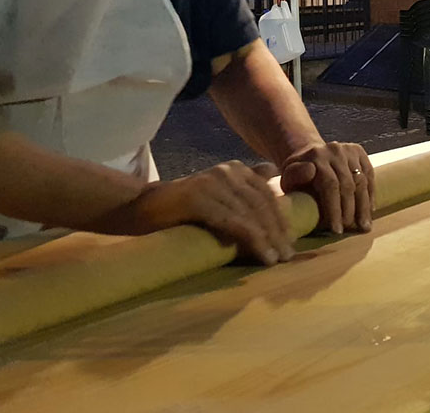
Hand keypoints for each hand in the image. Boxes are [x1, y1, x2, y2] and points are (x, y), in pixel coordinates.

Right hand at [107, 161, 294, 265]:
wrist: (138, 207)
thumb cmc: (180, 209)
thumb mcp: (216, 196)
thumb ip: (241, 189)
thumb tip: (270, 174)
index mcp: (234, 169)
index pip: (266, 194)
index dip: (281, 218)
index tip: (291, 240)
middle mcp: (227, 171)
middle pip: (262, 204)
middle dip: (278, 231)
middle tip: (288, 255)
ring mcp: (213, 183)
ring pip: (251, 214)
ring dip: (268, 239)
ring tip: (277, 259)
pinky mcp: (199, 199)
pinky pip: (234, 222)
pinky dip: (252, 240)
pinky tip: (262, 254)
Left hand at [279, 141, 374, 233]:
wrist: (309, 154)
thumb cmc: (298, 175)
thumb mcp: (289, 177)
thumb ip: (295, 176)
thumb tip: (310, 171)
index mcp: (316, 157)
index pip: (330, 185)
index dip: (335, 209)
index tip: (337, 230)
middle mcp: (334, 150)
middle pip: (348, 185)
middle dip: (350, 211)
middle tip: (351, 229)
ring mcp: (348, 149)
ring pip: (361, 181)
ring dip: (364, 206)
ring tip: (364, 225)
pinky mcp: (359, 151)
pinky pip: (369, 174)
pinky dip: (371, 193)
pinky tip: (370, 210)